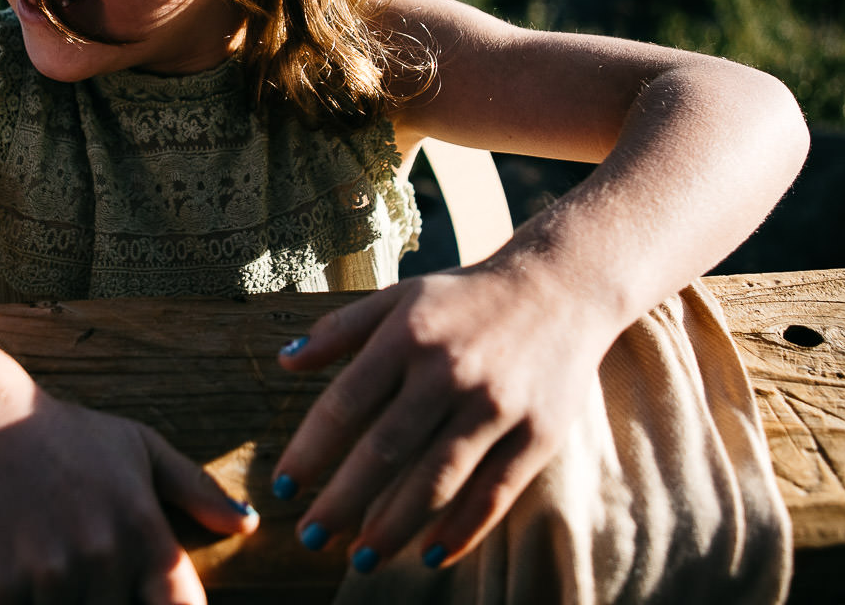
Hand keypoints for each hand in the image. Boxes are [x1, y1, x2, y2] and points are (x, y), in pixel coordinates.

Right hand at [0, 392, 257, 603]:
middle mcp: (104, 554)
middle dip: (103, 602)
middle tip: (83, 564)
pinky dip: (19, 603)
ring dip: (60, 603)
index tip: (145, 601)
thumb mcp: (139, 447)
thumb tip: (249, 525)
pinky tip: (16, 569)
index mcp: (144, 529)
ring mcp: (51, 572)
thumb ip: (196, 489)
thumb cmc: (67, 436)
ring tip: (48, 558)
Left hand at [272, 264, 619, 571]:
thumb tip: (283, 362)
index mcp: (408, 336)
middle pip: (385, 450)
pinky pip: (493, 495)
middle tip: (309, 537)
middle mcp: (449, 372)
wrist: (561, 286)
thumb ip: (339, 329)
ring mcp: (496, 406)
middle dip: (341, 502)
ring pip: (437, 481)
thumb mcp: (399, 297)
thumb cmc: (464, 297)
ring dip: (393, 527)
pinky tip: (428, 555)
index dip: (310, 450)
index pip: (346, 403)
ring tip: (360, 558)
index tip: (283, 487)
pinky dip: (460, 531)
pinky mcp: (537, 435)